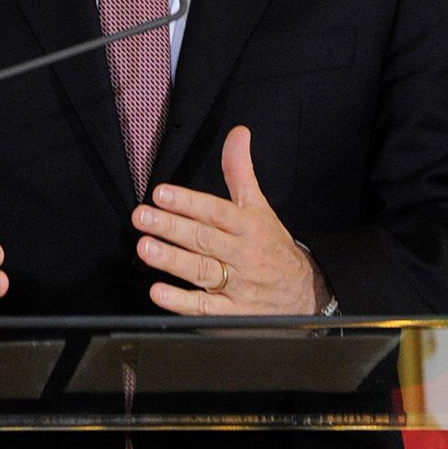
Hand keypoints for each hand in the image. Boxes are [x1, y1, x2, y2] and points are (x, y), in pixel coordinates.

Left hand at [133, 124, 330, 314]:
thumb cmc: (272, 247)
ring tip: (145, 248)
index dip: (189, 202)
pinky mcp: (231, 313)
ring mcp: (238, 285)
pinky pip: (204, 309)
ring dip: (172, 260)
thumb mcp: (259, 207)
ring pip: (202, 271)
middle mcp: (243, 254)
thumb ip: (241, 172)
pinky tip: (159, 292)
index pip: (216, 211)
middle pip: (204, 239)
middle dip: (171, 227)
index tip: (162, 194)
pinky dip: (181, 301)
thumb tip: (237, 135)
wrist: (304, 294)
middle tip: (142, 217)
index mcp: (249, 226)